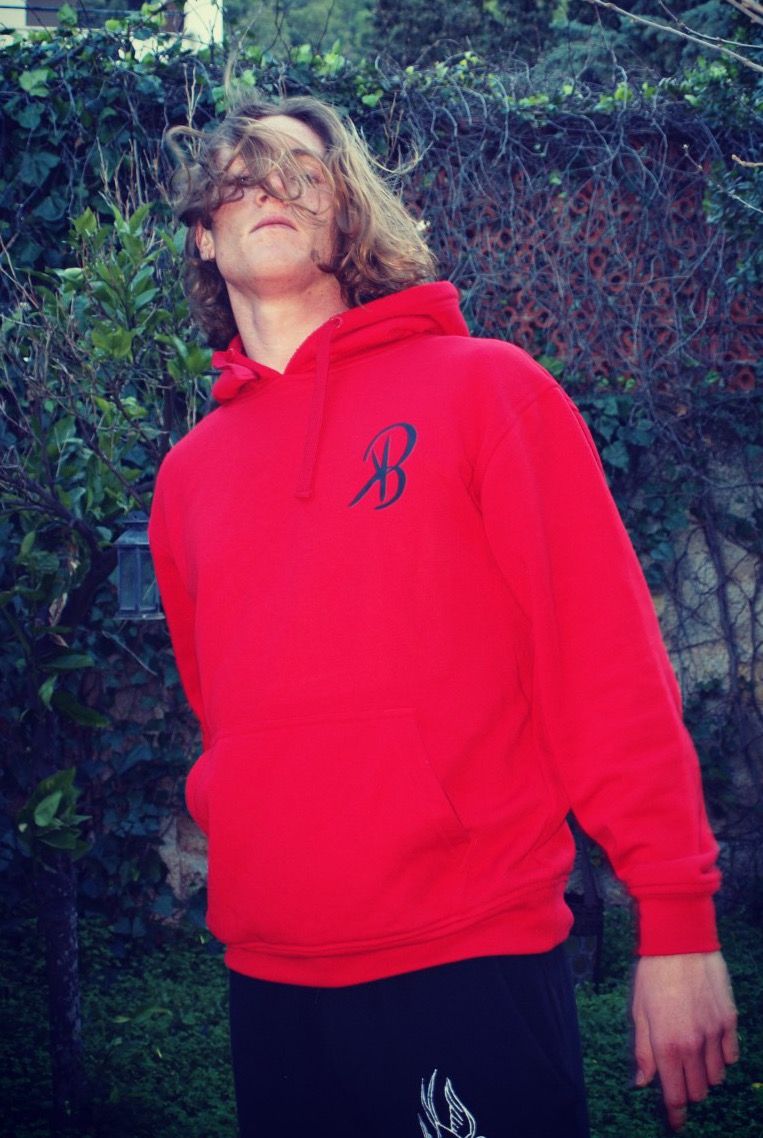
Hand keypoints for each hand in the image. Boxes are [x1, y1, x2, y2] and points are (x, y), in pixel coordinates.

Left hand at [632, 951, 737, 1130]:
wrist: (680, 941)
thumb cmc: (652, 974)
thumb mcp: (638, 1012)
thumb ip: (643, 1050)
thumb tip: (643, 1081)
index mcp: (666, 1045)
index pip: (675, 1095)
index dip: (676, 1114)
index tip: (675, 1123)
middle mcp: (693, 1045)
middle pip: (698, 1091)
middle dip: (688, 1090)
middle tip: (679, 1077)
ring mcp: (715, 1034)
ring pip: (716, 1077)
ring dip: (704, 1074)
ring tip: (693, 1055)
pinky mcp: (729, 1020)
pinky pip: (731, 1055)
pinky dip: (722, 1057)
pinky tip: (709, 1043)